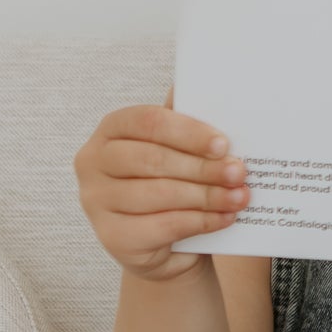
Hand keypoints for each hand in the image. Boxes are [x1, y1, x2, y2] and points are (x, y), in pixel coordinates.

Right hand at [73, 88, 249, 281]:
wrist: (166, 242)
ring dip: (207, 196)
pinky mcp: (111, 236)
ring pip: (160, 194)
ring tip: (239, 197)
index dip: (188, 132)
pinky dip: (200, 221)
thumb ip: (186, 124)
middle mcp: (93, 162)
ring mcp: (96, 201)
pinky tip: (224, 217)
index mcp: (111, 129)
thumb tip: (211, 88)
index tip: (223, 144)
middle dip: (203, 167)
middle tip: (239, 173)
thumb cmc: (174, 183)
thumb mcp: (178, 150)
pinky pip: (163, 226)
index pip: (147, 121)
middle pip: (153, 159)